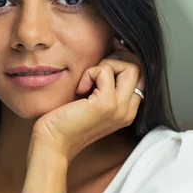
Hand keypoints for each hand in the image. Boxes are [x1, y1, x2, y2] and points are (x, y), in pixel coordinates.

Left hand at [31, 38, 144, 161]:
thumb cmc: (67, 118)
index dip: (121, 63)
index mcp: (128, 110)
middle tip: (95, 70)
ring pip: (130, 66)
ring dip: (105, 65)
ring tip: (88, 81)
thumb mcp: (93, 99)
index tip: (103, 62)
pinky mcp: (107, 104)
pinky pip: (105, 70)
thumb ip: (107, 83)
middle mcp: (129, 110)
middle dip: (116, 60)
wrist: (53, 141)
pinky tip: (79, 89)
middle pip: (138, 68)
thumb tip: (114, 51)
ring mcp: (120, 108)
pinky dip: (90, 72)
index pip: (139, 76)